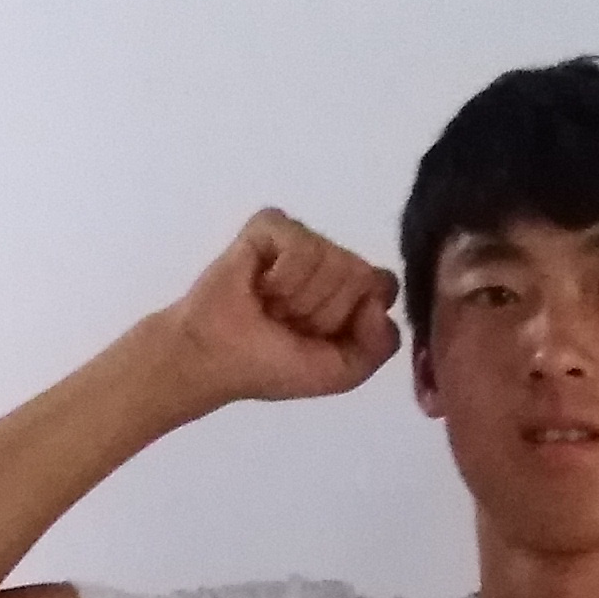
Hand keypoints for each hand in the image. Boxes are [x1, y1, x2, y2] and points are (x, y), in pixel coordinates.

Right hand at [157, 210, 400, 412]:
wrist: (214, 357)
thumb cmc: (272, 366)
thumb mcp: (342, 373)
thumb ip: (381, 345)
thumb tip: (377, 302)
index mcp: (353, 291)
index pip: (384, 285)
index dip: (355, 316)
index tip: (322, 336)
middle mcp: (332, 259)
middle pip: (361, 274)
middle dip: (322, 313)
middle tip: (287, 323)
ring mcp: (302, 238)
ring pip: (332, 259)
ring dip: (296, 299)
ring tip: (270, 307)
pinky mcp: (271, 224)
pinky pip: (301, 244)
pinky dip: (282, 278)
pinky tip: (260, 286)